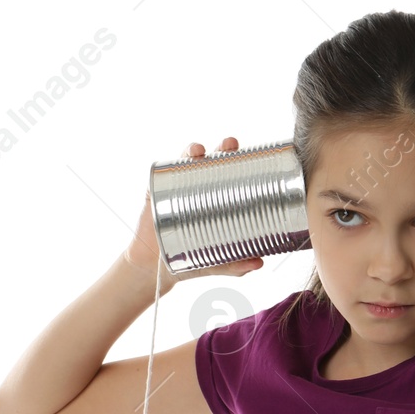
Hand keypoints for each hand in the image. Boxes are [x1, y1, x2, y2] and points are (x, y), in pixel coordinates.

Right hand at [122, 136, 265, 295]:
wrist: (155, 268)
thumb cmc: (191, 261)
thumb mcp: (217, 263)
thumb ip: (237, 265)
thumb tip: (259, 264)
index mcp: (219, 199)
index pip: (235, 174)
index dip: (245, 161)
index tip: (256, 155)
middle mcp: (200, 187)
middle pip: (215, 160)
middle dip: (223, 147)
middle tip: (229, 145)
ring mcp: (178, 187)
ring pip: (188, 161)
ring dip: (194, 149)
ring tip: (198, 151)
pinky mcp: (157, 192)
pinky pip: (163, 172)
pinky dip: (169, 164)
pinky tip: (176, 161)